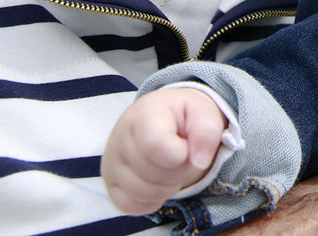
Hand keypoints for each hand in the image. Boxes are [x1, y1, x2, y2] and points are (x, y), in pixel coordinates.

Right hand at [101, 87, 226, 214]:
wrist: (166, 118)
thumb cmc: (185, 116)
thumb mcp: (203, 111)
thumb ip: (207, 131)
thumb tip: (200, 161)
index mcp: (144, 114)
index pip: (155, 146)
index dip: (180, 155)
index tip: (187, 147)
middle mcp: (120, 136)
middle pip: (152, 173)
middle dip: (178, 171)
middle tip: (183, 157)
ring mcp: (111, 162)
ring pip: (141, 193)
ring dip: (167, 187)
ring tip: (172, 168)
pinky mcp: (110, 184)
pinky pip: (131, 206)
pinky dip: (151, 201)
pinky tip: (159, 182)